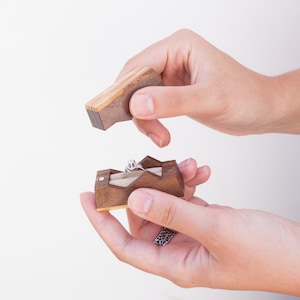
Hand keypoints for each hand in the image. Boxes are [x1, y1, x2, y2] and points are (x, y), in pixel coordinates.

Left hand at [81, 158, 299, 295]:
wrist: (297, 252)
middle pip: (145, 217)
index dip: (102, 223)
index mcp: (174, 263)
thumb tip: (136, 201)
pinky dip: (190, 183)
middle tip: (147, 166)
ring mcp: (191, 234)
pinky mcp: (205, 220)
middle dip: (146, 189)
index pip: (124, 245)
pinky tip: (202, 172)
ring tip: (189, 165)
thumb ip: (174, 213)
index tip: (87, 199)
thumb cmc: (265, 253)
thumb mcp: (216, 229)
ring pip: (167, 203)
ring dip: (174, 182)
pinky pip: (187, 198)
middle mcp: (178, 249)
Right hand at [117, 29, 299, 146]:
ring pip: (141, 98)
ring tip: (160, 137)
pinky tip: (161, 134)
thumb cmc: (245, 97)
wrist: (260, 110)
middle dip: (137, 110)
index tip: (118, 113)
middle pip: (136, 83)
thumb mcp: (208, 100)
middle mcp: (172, 58)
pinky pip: (151, 106)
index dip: (124, 89)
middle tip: (150, 131)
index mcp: (179, 47)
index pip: (138, 65)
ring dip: (146, 120)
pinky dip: (151, 122)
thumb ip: (171, 101)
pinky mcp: (174, 92)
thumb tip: (136, 104)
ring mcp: (172, 76)